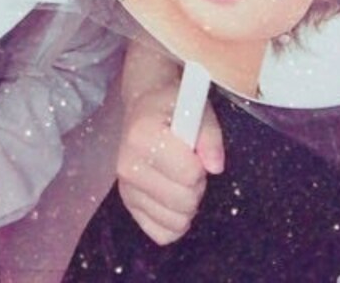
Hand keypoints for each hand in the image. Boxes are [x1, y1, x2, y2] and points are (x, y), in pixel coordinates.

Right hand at [117, 82, 223, 244]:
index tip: (195, 150)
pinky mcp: (127, 203)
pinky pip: (161, 234)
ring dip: (187, 204)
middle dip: (196, 185)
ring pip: (174, 222)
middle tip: (190, 164)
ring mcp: (125, 187)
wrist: (144, 105)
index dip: (201, 164)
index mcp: (143, 136)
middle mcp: (127, 165)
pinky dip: (174, 222)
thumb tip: (215, 167)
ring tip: (180, 178)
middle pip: (183, 201)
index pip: (188, 173)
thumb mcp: (198, 110)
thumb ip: (210, 137)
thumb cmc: (173, 106)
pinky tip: (173, 199)